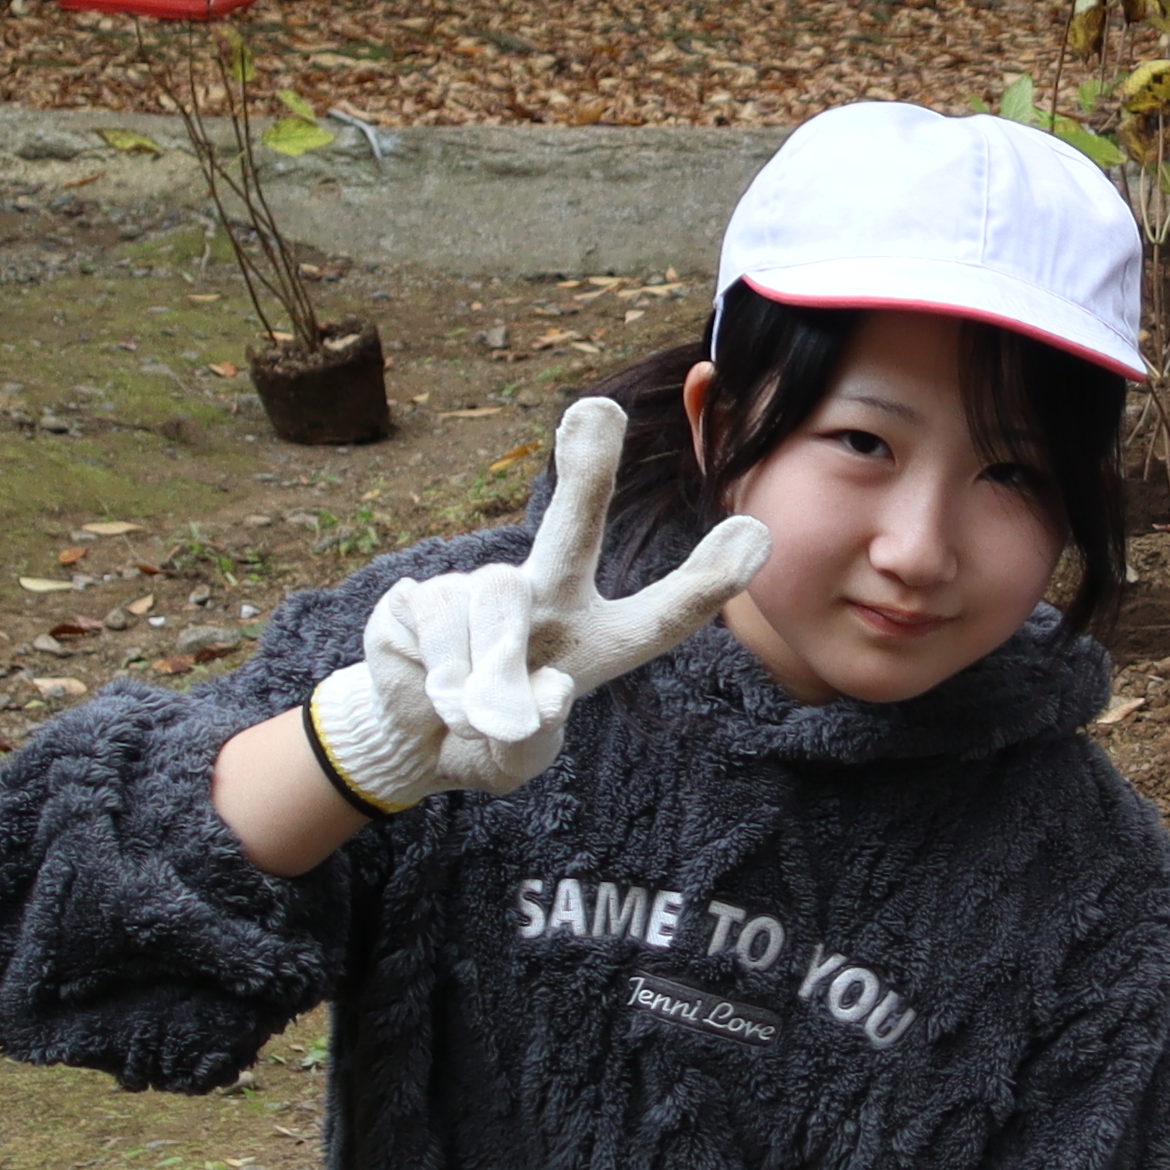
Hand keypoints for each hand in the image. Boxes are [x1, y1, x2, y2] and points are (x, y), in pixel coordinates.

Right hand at [308, 397, 768, 805]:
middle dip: (585, 472)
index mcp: (595, 642)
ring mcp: (481, 589)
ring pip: (495, 603)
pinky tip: (435, 693)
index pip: (661, 616)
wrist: (410, 742)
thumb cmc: (485, 742)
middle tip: (597, 409)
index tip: (758, 533)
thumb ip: (532, 737)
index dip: (707, 581)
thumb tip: (543, 691)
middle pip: (572, 530)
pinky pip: (438, 625)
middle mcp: (546, 599)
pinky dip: (442, 676)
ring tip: (473, 714)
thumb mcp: (518, 760)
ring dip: (487, 669)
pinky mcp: (419, 596)